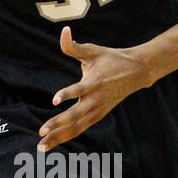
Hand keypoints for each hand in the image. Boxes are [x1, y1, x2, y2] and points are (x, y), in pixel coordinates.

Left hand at [38, 27, 148, 151]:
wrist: (136, 72)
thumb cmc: (111, 59)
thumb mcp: (93, 50)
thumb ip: (74, 45)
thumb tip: (63, 31)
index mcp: (94, 82)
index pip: (79, 89)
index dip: (67, 94)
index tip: (54, 100)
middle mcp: (95, 100)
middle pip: (75, 115)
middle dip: (57, 124)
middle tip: (41, 131)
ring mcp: (97, 110)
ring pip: (76, 127)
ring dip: (59, 137)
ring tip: (42, 146)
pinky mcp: (98, 116)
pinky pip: (80, 128)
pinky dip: (67, 136)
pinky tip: (52, 143)